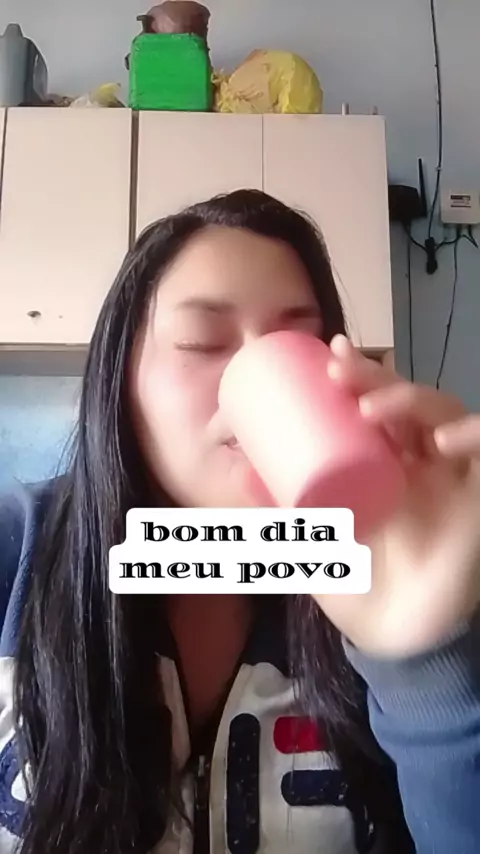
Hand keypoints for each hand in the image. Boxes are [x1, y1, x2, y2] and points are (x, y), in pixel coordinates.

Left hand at [310, 335, 479, 657]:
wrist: (393, 637)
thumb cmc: (355, 583)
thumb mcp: (309, 539)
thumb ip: (279, 511)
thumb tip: (239, 474)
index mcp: (382, 459)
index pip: (377, 401)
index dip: (360, 372)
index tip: (329, 352)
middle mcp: (419, 457)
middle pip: (405, 399)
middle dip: (375, 377)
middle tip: (339, 372)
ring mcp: (450, 473)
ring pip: (443, 415)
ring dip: (412, 401)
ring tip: (373, 409)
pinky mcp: (478, 493)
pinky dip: (472, 436)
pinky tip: (446, 440)